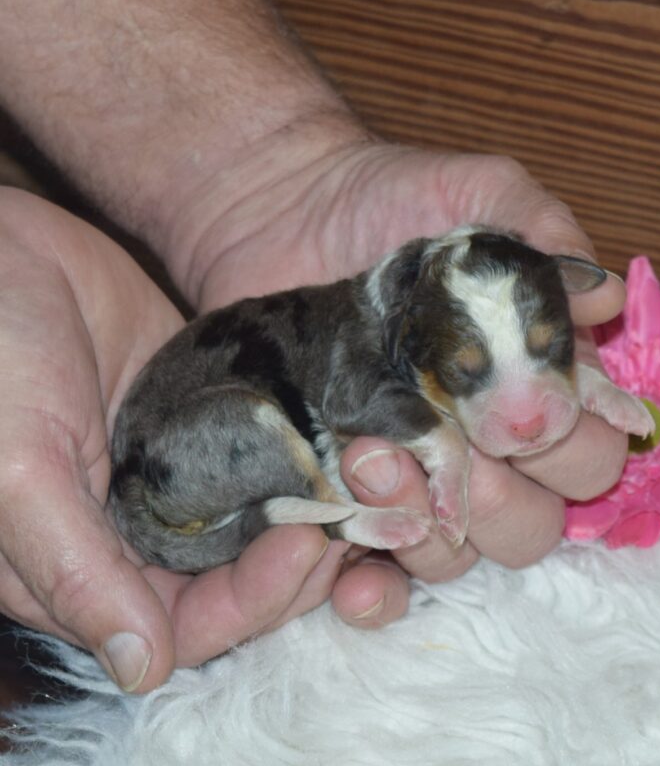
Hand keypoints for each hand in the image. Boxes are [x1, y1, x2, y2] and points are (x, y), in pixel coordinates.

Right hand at [0, 189, 332, 690]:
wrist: (11, 253)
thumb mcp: (18, 468)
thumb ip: (74, 568)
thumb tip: (141, 668)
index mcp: (92, 564)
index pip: (188, 621)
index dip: (250, 602)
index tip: (302, 548)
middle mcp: (146, 530)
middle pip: (242, 581)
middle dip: (300, 563)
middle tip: (349, 518)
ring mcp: (187, 475)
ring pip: (267, 524)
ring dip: (317, 516)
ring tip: (363, 485)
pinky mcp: (216, 423)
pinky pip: (273, 458)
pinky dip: (310, 461)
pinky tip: (349, 446)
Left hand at [163, 128, 628, 626]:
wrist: (280, 211)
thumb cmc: (386, 198)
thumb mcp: (477, 194)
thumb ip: (543, 235)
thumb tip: (605, 296)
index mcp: (526, 386)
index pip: (587, 454)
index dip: (567, 446)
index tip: (517, 409)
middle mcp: (479, 445)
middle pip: (535, 525)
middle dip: (506, 498)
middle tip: (454, 442)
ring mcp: (412, 477)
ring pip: (461, 556)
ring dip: (433, 532)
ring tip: (371, 462)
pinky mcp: (343, 494)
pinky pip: (377, 573)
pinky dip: (375, 589)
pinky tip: (351, 573)